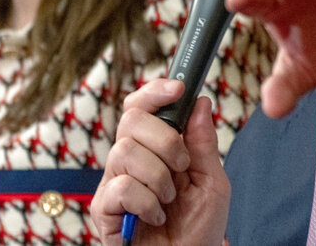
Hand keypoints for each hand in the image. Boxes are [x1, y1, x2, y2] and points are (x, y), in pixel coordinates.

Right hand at [92, 79, 229, 244]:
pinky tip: (155, 216)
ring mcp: (113, 183)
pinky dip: (147, 203)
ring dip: (159, 177)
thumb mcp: (212, 181)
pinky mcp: (104, 209)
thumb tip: (201, 102)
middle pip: (131, 119)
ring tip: (169, 199)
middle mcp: (128, 160)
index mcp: (152, 148)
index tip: (178, 88)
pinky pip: (122, 187)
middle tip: (181, 166)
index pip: (141, 106)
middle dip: (165, 140)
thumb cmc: (198, 228)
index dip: (155, 91)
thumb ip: (203, 144)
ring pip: (125, 151)